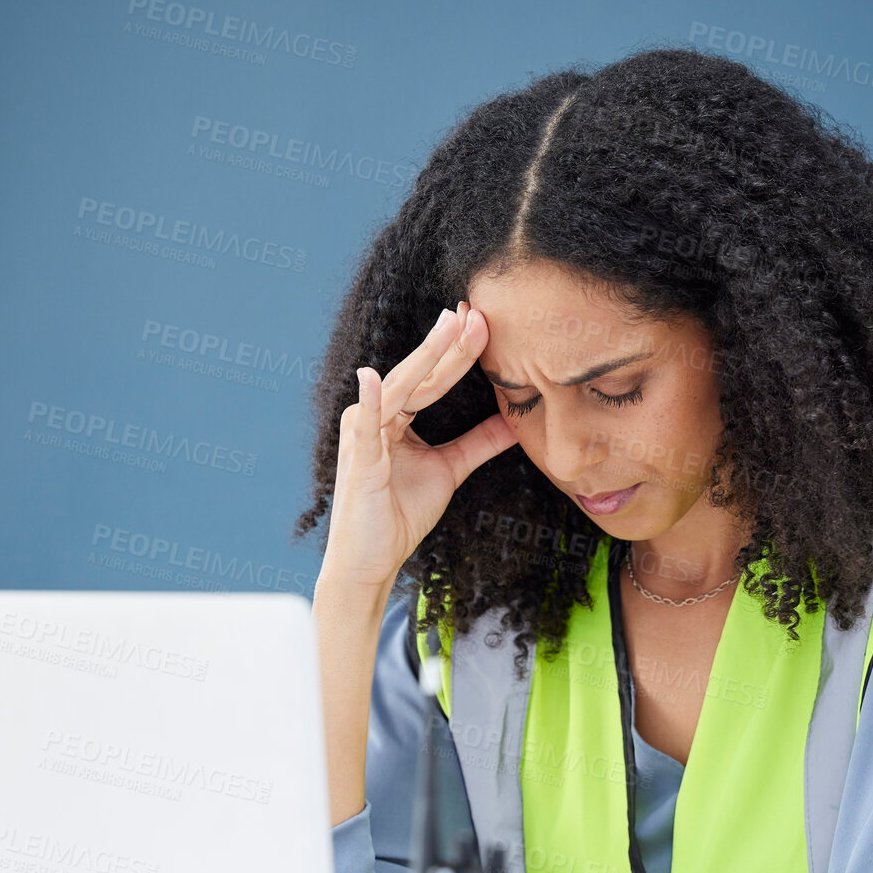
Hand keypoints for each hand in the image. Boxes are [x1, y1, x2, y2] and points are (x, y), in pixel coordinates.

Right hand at [326, 300, 518, 589]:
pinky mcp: (358, 460)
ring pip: (400, 388)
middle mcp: (375, 417)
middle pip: (419, 375)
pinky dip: (369, 401)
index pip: (431, 378)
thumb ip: (478, 443)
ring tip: (448, 326)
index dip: (458, 352)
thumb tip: (514, 422)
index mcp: (394, 416)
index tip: (484, 322)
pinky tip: (373, 376)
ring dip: (424, 357)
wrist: (372, 559)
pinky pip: (365, 427)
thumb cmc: (400, 513)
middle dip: (448, 344)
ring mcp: (363, 435)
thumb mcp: (449, 470)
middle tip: (476, 313)